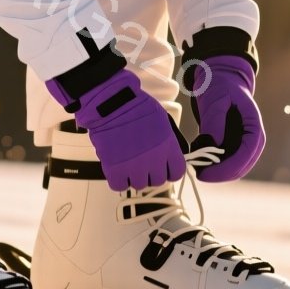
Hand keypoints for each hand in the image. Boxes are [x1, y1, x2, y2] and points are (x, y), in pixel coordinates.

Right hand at [47, 67, 185, 191]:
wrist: (112, 103)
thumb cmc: (136, 106)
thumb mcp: (162, 121)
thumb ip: (167, 141)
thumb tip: (167, 155)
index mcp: (168, 147)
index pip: (177, 172)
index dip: (170, 171)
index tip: (163, 167)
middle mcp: (154, 160)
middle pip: (157, 180)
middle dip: (150, 173)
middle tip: (142, 163)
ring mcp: (135, 166)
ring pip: (139, 185)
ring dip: (134, 176)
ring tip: (127, 163)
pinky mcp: (115, 169)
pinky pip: (120, 186)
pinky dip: (118, 180)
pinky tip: (117, 169)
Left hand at [183, 54, 264, 182]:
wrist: (221, 79)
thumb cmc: (219, 86)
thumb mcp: (215, 98)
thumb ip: (215, 119)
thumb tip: (214, 144)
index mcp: (253, 124)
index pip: (248, 151)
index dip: (230, 166)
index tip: (208, 173)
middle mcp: (253, 138)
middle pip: (243, 165)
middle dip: (221, 173)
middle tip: (197, 173)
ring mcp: (244, 143)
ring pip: (235, 168)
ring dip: (217, 172)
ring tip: (196, 165)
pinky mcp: (234, 146)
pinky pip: (227, 163)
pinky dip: (214, 166)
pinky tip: (199, 158)